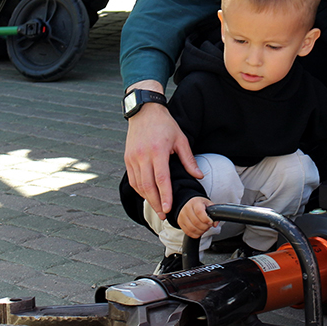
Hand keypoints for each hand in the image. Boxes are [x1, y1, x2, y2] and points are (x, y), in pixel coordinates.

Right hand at [124, 80, 202, 220]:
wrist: (144, 111)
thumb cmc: (165, 124)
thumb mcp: (181, 139)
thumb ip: (189, 160)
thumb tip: (199, 176)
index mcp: (157, 151)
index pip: (161, 179)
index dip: (165, 196)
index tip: (168, 208)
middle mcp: (143, 156)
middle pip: (148, 186)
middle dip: (156, 203)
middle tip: (164, 214)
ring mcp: (133, 158)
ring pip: (138, 185)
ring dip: (147, 198)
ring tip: (157, 207)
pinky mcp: (127, 158)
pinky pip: (132, 179)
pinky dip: (140, 189)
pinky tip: (148, 195)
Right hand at [177, 197, 215, 237]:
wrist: (188, 203)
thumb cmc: (199, 204)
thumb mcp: (208, 204)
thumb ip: (214, 212)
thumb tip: (215, 224)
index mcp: (195, 203)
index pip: (199, 212)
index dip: (206, 219)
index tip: (210, 222)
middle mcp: (187, 209)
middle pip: (196, 222)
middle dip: (205, 227)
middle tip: (208, 226)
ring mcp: (182, 216)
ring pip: (192, 228)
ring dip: (200, 231)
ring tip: (204, 229)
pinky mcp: (180, 222)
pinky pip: (188, 232)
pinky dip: (195, 234)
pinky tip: (199, 231)